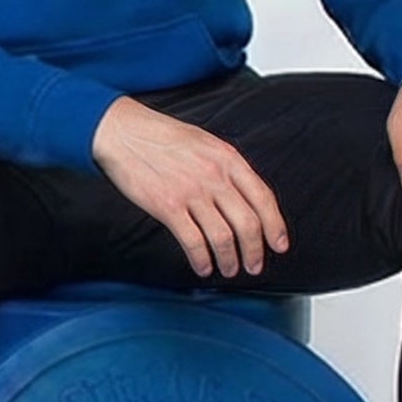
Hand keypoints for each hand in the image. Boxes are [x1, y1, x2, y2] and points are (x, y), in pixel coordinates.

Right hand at [92, 98, 287, 278]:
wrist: (122, 132)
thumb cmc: (161, 136)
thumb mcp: (205, 142)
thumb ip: (227, 167)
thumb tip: (244, 199)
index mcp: (228, 159)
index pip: (263, 198)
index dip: (275, 226)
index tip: (279, 245)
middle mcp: (214, 176)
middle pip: (247, 224)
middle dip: (254, 251)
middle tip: (254, 266)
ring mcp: (191, 192)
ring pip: (223, 237)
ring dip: (229, 260)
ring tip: (229, 269)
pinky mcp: (167, 206)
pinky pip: (193, 241)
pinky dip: (201, 260)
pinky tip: (202, 266)